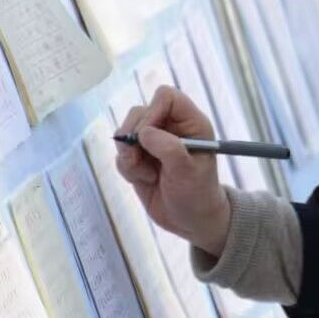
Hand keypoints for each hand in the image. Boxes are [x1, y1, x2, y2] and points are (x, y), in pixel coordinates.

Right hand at [115, 85, 230, 256]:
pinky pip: (121, 153)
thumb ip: (168, 148)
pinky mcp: (139, 157)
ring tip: (147, 175)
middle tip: (140, 159)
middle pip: (139, 112)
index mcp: (191, 123)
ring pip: (125, 133)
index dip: (153, 111)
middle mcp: (171, 128)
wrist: (190, 220)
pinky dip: (127, 168)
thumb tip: (144, 132)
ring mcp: (153, 142)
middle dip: (134, 138)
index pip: (167, 97)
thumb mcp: (188, 172)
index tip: (148, 135)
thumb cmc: (198, 194)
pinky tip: (144, 180)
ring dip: (129, 156)